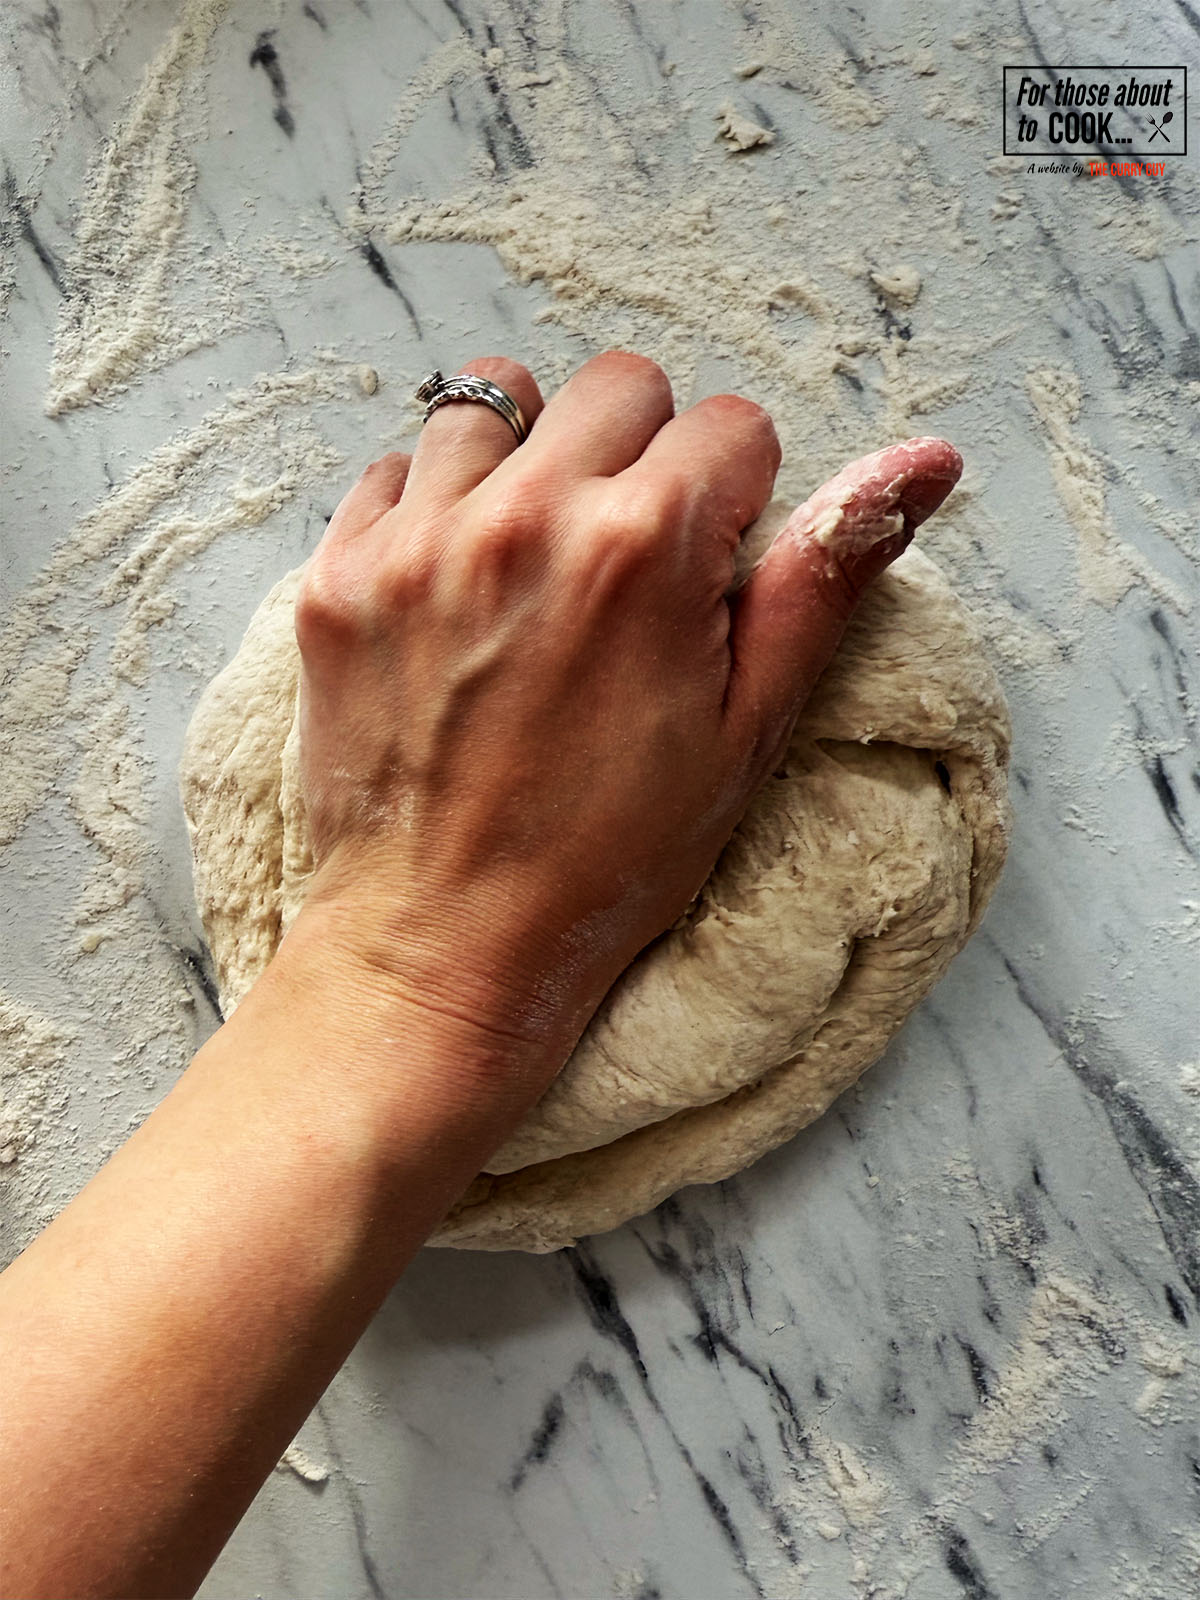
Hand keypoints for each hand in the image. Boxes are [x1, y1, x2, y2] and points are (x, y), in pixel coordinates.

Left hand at [295, 351, 960, 1069]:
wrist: (444, 945)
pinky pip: (397, 468)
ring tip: (537, 567)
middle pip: (620, 387)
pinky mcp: (340, 574)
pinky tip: (458, 592)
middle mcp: (524, 517)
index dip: (734, 504)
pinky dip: (435, 506)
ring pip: (497, 402)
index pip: (730, 425)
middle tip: (627, 569)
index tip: (702, 580)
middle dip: (643, 460)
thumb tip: (924, 460)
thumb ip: (825, 577)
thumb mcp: (747, 731)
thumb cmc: (608, 857)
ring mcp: (417, 540)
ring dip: (532, 463)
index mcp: (644, 548)